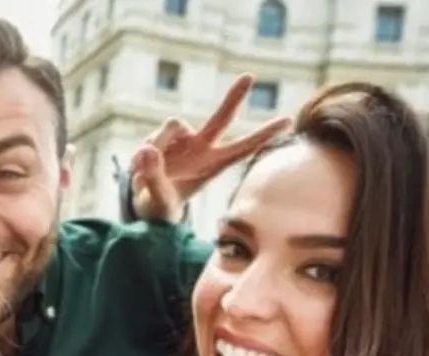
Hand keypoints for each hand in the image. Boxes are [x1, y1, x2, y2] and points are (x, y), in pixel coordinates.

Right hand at [131, 73, 291, 221]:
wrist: (144, 204)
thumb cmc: (159, 206)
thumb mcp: (157, 199)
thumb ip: (153, 176)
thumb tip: (147, 149)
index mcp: (212, 166)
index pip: (243, 148)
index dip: (264, 134)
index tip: (289, 120)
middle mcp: (201, 147)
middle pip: (221, 118)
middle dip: (234, 96)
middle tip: (250, 75)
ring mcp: (182, 139)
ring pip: (171, 124)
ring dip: (158, 142)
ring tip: (144, 172)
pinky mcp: (163, 136)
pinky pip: (151, 136)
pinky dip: (142, 152)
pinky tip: (139, 168)